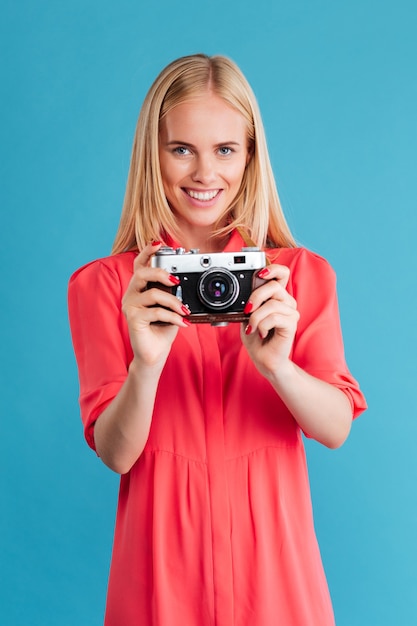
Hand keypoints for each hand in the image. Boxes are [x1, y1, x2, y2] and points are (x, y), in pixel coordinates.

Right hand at [122, 243, 189, 367]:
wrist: (154, 354)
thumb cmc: (162, 329)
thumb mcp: (171, 307)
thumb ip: (173, 293)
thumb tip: (183, 283)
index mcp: (140, 288)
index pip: (139, 264)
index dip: (147, 252)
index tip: (158, 243)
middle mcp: (132, 294)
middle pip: (141, 273)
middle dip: (161, 273)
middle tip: (176, 280)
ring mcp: (130, 306)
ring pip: (152, 293)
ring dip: (173, 301)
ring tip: (185, 310)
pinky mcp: (133, 318)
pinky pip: (155, 312)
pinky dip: (172, 316)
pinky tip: (182, 323)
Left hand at [241, 264, 298, 378]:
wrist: (263, 359)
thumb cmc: (256, 337)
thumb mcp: (246, 316)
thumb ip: (247, 303)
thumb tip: (242, 295)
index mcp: (276, 296)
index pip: (282, 273)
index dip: (273, 268)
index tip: (259, 274)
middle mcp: (286, 301)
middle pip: (274, 286)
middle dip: (256, 296)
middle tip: (247, 310)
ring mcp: (291, 312)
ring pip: (272, 304)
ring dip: (256, 317)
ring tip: (252, 327)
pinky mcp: (292, 324)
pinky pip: (275, 317)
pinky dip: (262, 325)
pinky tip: (261, 333)